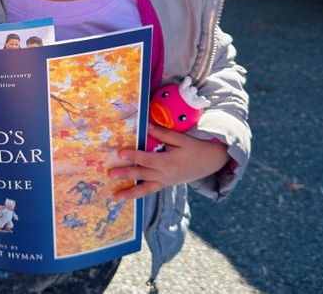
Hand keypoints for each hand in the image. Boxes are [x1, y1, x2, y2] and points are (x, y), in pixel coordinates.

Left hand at [109, 124, 228, 199]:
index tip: (120, 154)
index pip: (147, 159)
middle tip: (111, 174)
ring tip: (116, 196)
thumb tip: (145, 127)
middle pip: (142, 175)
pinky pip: (151, 190)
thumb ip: (162, 134)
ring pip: (146, 189)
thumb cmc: (196, 148)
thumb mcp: (181, 139)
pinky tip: (129, 195)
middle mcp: (166, 175)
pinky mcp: (167, 184)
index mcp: (169, 163)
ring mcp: (166, 182)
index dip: (133, 156)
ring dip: (130, 193)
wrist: (211, 162)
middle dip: (125, 175)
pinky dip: (140, 193)